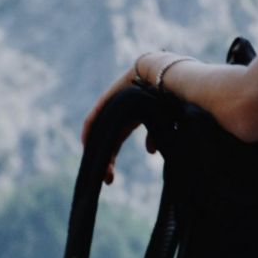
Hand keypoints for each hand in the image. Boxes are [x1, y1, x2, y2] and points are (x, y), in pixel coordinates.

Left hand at [82, 61, 160, 184]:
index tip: (109, 179)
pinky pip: (93, 117)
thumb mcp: (163, 123)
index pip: (115, 143)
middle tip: (108, 179)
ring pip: (98, 131)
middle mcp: (118, 114)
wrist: (167, 77)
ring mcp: (112, 106)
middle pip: (105, 139)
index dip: (111, 161)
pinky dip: (88, 130)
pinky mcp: (107, 99)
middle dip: (106, 161)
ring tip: (95, 166)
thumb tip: (151, 152)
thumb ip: (156, 136)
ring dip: (96, 149)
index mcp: (130, 120)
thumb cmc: (171, 99)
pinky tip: (86, 143)